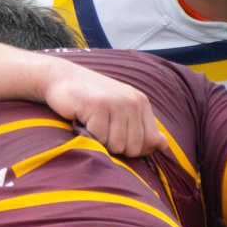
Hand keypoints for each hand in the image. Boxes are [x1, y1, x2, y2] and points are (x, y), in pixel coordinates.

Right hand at [40, 64, 160, 157]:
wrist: (62, 78)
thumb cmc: (91, 99)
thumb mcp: (121, 110)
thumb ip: (143, 127)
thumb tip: (164, 145)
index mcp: (141, 102)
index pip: (150, 141)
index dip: (134, 148)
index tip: (117, 136)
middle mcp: (132, 101)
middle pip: (133, 147)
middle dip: (116, 146)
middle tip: (102, 129)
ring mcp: (116, 103)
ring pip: (117, 145)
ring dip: (102, 142)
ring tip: (93, 124)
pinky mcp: (98, 107)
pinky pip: (99, 139)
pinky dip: (89, 136)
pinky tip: (84, 120)